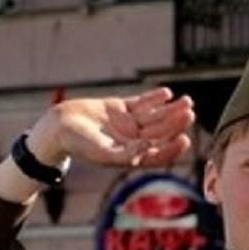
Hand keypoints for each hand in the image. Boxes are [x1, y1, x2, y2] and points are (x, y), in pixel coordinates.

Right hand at [26, 87, 194, 167]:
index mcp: (131, 156)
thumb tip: (147, 147)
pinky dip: (154, 98)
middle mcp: (133, 141)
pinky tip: (167, 93)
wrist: (58, 126)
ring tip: (187, 101)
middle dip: (175, 123)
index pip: (157, 154)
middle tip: (190, 113)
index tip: (185, 140)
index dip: (173, 149)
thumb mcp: (102, 153)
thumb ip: (125, 154)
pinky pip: (142, 103)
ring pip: (155, 116)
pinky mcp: (121, 108)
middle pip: (160, 132)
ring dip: (171, 109)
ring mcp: (128, 124)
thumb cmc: (78, 144)